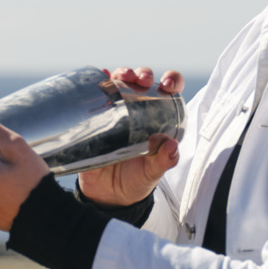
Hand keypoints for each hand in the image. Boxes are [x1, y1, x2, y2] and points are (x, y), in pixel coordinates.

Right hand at [77, 67, 184, 207]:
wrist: (107, 195)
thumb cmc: (136, 180)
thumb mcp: (152, 173)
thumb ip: (164, 161)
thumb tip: (171, 146)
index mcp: (158, 119)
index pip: (168, 92)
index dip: (172, 81)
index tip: (168, 85)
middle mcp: (138, 110)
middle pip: (142, 81)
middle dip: (143, 74)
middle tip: (142, 80)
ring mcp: (116, 111)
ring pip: (120, 82)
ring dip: (122, 72)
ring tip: (122, 76)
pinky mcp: (96, 118)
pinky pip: (96, 95)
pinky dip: (97, 81)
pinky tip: (100, 75)